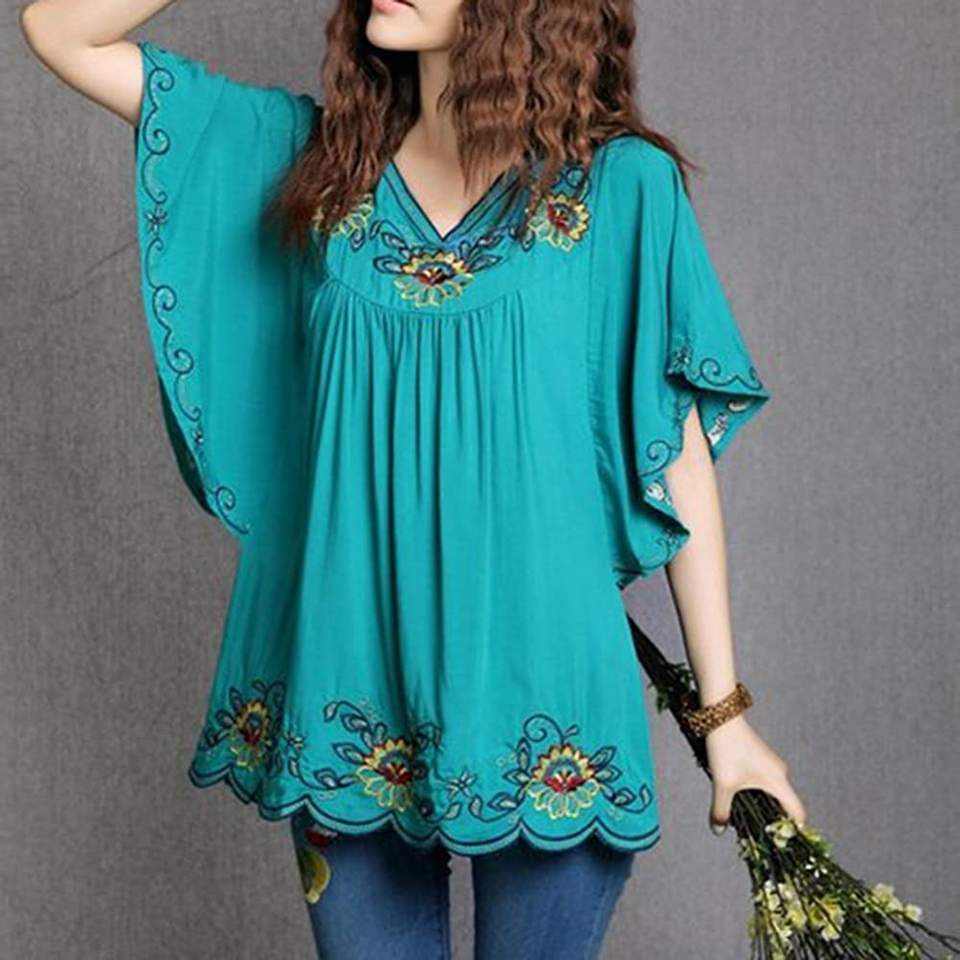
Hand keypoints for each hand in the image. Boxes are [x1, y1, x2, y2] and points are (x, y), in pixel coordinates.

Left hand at [703, 713, 806, 833]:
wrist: (721, 717)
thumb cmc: (726, 750)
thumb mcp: (722, 784)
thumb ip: (721, 810)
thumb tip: (718, 831)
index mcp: (779, 782)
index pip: (798, 812)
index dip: (793, 830)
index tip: (780, 843)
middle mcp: (780, 773)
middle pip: (784, 805)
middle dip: (772, 821)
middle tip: (757, 835)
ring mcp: (771, 764)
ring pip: (772, 793)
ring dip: (761, 806)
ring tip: (743, 816)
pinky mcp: (761, 758)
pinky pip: (764, 782)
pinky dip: (755, 793)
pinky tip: (737, 795)